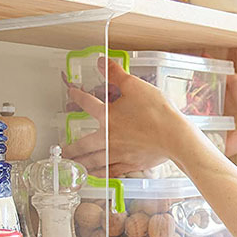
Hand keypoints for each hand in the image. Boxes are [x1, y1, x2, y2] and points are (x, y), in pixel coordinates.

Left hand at [62, 57, 189, 176]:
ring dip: (81, 164)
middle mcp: (107, 138)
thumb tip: (101, 61)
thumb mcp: (135, 86)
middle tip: (62, 152)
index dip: (77, 96)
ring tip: (73, 167)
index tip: (71, 93)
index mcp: (107, 116)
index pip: (87, 103)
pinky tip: (96, 175)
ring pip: (93, 161)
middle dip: (71, 148)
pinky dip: (99, 174)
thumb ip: (116, 74)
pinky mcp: (130, 165)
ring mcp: (118, 154)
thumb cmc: (157, 112)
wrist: (175, 137)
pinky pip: (109, 172)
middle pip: (83, 144)